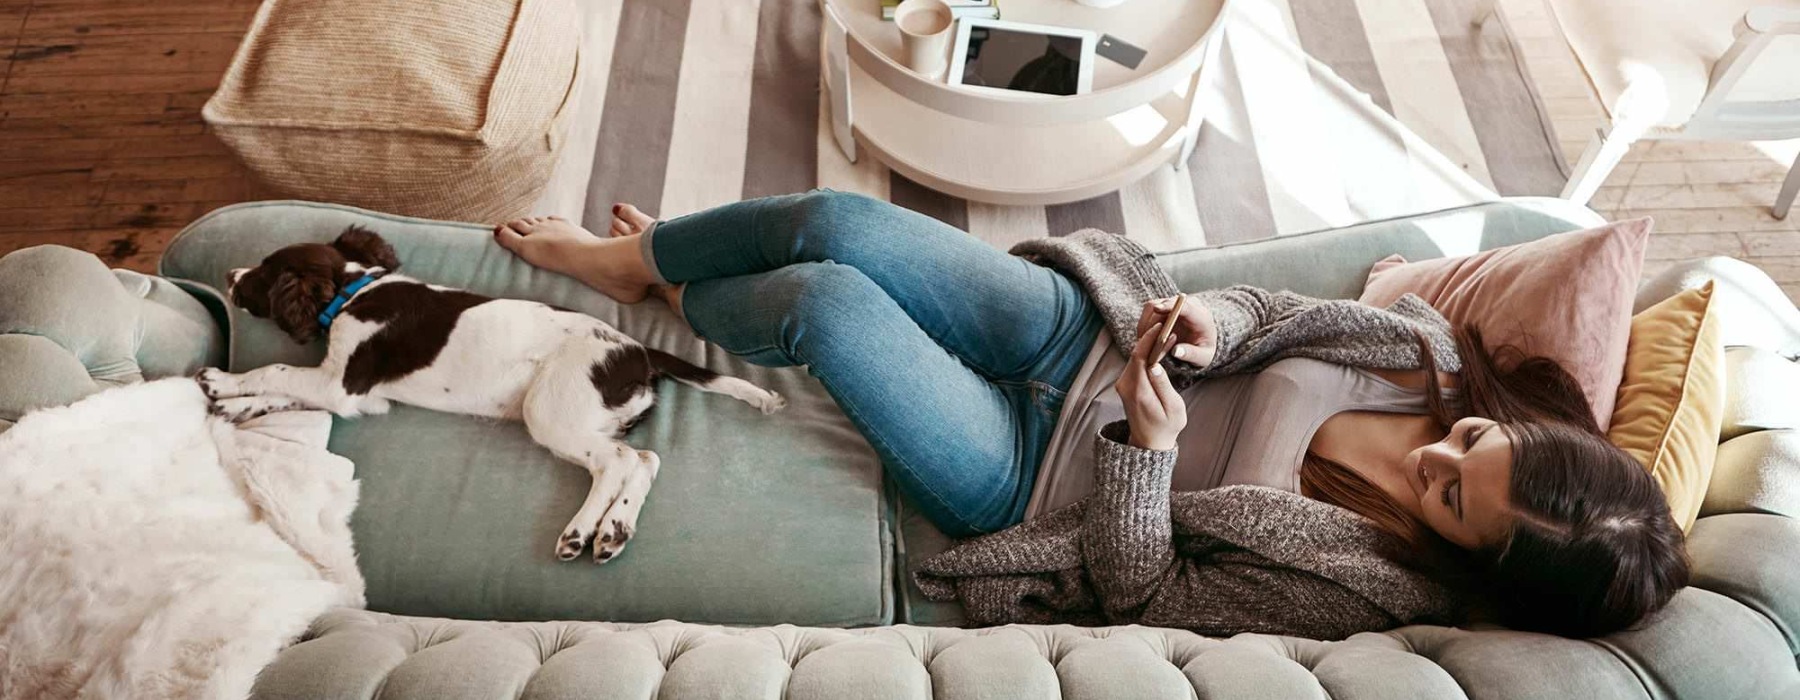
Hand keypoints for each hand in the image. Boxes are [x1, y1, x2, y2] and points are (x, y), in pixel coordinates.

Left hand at [1115, 322, 1186, 450]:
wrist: (1149, 442)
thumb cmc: (1166, 426)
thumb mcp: (1173, 408)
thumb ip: (1163, 386)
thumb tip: (1156, 365)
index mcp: (1138, 391)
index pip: (1139, 357)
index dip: (1149, 339)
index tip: (1162, 326)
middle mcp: (1125, 386)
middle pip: (1135, 353)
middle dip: (1150, 337)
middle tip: (1168, 325)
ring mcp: (1123, 385)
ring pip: (1134, 357)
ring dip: (1148, 344)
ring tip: (1165, 333)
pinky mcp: (1125, 384)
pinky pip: (1134, 363)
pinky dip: (1145, 353)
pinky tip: (1158, 348)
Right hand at [1134, 295, 1216, 367]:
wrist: (1202, 343)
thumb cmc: (1203, 350)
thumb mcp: (1203, 357)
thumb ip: (1191, 354)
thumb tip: (1176, 351)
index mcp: (1200, 316)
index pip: (1184, 305)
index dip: (1170, 306)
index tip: (1157, 309)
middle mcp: (1186, 305)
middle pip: (1164, 304)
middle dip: (1152, 322)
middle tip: (1145, 341)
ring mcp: (1173, 304)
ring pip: (1152, 306)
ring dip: (1146, 324)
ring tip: (1144, 342)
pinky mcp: (1163, 307)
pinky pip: (1148, 312)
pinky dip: (1144, 324)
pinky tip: (1145, 338)